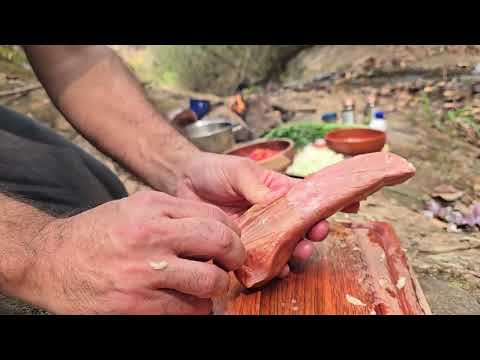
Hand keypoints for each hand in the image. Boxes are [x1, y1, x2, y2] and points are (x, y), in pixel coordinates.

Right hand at [30, 191, 245, 313]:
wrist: (51, 260)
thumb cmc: (97, 234)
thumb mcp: (134, 208)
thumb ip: (172, 214)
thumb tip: (214, 228)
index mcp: (152, 207)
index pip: (214, 217)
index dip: (233, 232)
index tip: (232, 243)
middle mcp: (150, 235)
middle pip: (219, 243)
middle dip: (236, 256)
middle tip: (233, 264)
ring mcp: (143, 271)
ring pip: (209, 281)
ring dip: (218, 287)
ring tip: (211, 286)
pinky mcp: (134, 304)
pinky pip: (185, 310)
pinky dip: (197, 309)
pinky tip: (190, 303)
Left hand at [176, 152, 359, 278]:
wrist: (183, 182)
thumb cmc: (214, 170)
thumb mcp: (238, 170)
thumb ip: (256, 185)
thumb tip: (275, 200)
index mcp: (277, 193)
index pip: (308, 200)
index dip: (329, 203)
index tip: (350, 206)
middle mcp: (271, 216)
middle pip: (300, 229)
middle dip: (313, 234)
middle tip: (316, 234)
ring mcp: (257, 234)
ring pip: (284, 248)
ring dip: (296, 254)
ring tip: (299, 253)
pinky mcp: (239, 247)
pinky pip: (258, 262)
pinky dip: (270, 268)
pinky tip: (276, 269)